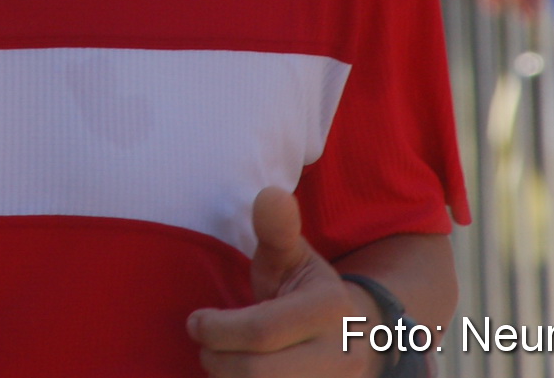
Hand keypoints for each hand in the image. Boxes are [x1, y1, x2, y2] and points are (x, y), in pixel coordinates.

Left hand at [188, 188, 374, 377]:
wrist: (357, 339)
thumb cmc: (306, 292)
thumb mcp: (293, 257)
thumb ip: (277, 230)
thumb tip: (269, 195)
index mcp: (330, 310)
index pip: (261, 331)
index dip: (218, 329)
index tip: (196, 321)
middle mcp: (341, 357)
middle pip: (259, 373)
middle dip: (218, 360)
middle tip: (205, 347)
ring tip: (221, 362)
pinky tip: (236, 375)